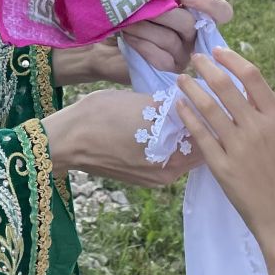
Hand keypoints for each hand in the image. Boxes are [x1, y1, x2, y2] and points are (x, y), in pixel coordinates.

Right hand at [45, 90, 198, 187]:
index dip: (210, 116)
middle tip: (197, 99)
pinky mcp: (136, 176)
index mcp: (172, 161)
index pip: (207, 138)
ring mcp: (150, 179)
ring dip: (180, 134)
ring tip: (177, 109)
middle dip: (196, 125)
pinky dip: (164, 142)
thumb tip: (191, 100)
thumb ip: (172, 107)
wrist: (64, 140)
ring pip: (177, 152)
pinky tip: (157, 124)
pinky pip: (160, 157)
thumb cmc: (101, 118)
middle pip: (194, 148)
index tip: (210, 96)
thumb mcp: (142, 105)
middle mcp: (165, 176)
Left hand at [52, 0, 237, 84]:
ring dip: (144, 27)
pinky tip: (128, 38)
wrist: (101, 45)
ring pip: (171, 40)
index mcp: (192, 13)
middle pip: (188, 23)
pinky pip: (161, 58)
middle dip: (159, 13)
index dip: (208, 3)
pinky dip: (142, 45)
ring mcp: (183, 55)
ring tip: (125, 21)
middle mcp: (193, 35)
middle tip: (136, 9)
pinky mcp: (168, 71)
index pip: (221, 11)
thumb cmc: (125, 16)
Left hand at [176, 51, 274, 258]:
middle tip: (193, 59)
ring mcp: (239, 146)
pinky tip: (178, 107)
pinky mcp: (222, 166)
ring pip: (208, 107)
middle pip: (225, 86)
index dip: (232, 59)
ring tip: (180, 80)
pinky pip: (200, 135)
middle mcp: (258, 128)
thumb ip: (266, 120)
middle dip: (205, 68)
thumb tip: (245, 98)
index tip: (218, 51)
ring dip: (191, 89)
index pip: (252, 76)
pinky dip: (187, 117)